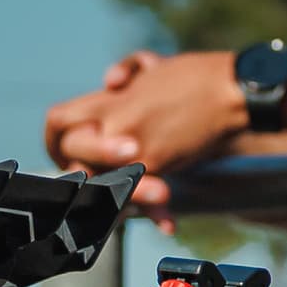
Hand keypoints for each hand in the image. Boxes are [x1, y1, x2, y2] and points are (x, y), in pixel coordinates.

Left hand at [43, 49, 246, 214]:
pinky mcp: (154, 162)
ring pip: (98, 179)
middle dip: (78, 171)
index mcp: (108, 99)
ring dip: (111, 196)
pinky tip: (166, 221)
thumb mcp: (155, 65)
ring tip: (125, 208)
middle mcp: (110, 122)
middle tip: (91, 183)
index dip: (56, 140)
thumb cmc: (196, 77)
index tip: (66, 156)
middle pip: (69, 151)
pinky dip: (154, 209)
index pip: (57, 120)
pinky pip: (138, 192)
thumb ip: (128, 72)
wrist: (231, 91)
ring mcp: (129, 144)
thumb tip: (109, 81)